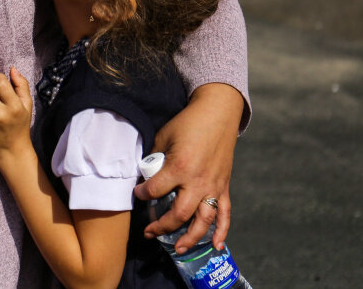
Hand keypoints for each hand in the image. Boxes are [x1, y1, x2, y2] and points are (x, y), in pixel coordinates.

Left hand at [133, 83, 241, 252]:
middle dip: (162, 226)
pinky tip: (215, 246)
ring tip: (178, 249)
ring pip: (202, 220)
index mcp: (180, 167)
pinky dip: (221, 231)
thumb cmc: (188, 123)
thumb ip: (155, 158)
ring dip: (190, 237)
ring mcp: (213, 186)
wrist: (217, 113)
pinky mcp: (223, 186)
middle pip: (179, 214)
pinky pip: (224, 213)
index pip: (155, 190)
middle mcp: (197, 181)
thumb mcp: (164, 136)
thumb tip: (144, 174)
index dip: (143, 194)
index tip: (137, 193)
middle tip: (149, 231)